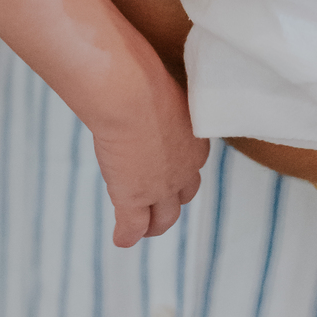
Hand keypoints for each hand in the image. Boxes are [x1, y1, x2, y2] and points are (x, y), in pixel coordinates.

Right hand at [91, 60, 208, 247]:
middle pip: (183, 196)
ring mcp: (159, 188)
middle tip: (159, 203)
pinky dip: (127, 235)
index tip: (167, 166)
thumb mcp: (162, 87)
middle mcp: (184, 170)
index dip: (178, 169)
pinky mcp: (133, 198)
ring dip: (153, 225)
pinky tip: (121, 239)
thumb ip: (159, 98)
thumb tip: (144, 80)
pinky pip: (132, 226)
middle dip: (172, 201)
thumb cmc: (142, 77)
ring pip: (162, 219)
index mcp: (195, 141)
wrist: (130, 94)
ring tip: (143, 228)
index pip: (190, 164)